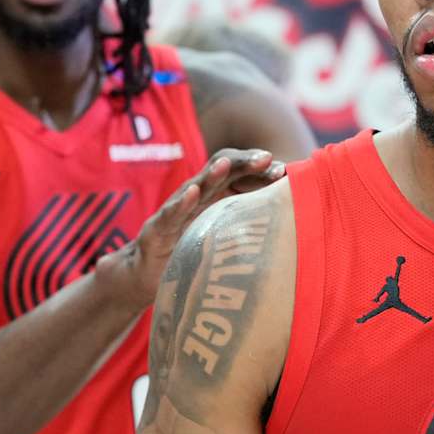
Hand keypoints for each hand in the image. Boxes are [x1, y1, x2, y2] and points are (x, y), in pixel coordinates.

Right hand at [102, 149, 284, 304]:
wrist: (146, 275)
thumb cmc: (189, 253)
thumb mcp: (222, 238)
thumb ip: (247, 227)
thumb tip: (288, 224)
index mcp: (213, 198)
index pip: (238, 175)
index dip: (258, 170)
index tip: (282, 170)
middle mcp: (195, 199)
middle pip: (220, 172)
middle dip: (242, 163)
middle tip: (266, 158)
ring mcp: (175, 212)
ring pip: (195, 187)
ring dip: (212, 175)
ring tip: (226, 165)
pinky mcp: (157, 230)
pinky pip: (170, 213)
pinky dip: (181, 203)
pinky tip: (192, 193)